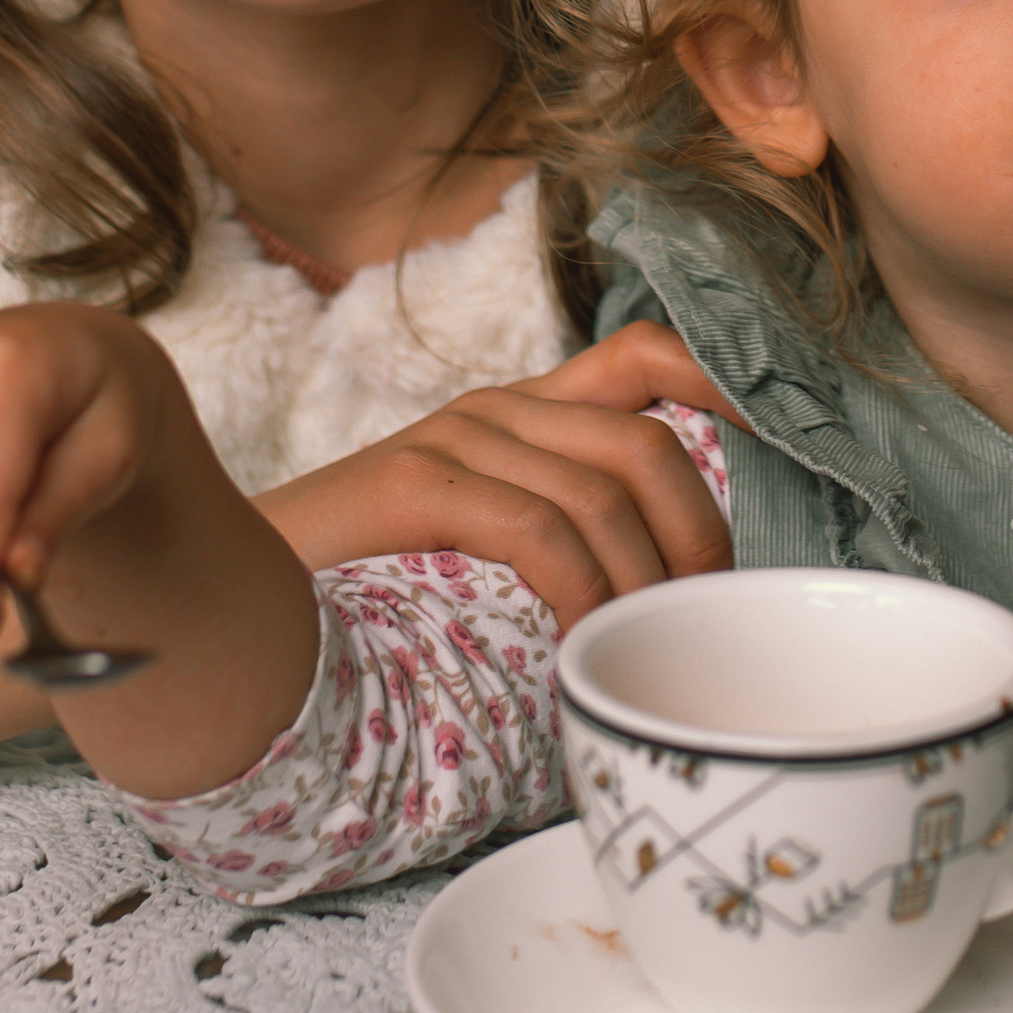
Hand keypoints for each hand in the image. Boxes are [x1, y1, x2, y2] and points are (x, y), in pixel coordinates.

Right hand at [257, 325, 733, 628]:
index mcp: (521, 416)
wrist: (223, 592)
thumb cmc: (362, 595)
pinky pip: (538, 527)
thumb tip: (670, 611)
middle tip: (704, 624)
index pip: (648, 357)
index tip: (789, 441)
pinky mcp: (412, 481)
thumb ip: (557, 550)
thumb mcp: (476, 557)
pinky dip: (581, 591)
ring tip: (643, 655)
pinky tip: (582, 643)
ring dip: (646, 583)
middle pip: (650, 445)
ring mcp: (454, 437)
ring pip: (607, 491)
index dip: (729, 381)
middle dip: (702, 539)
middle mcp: (497, 410)